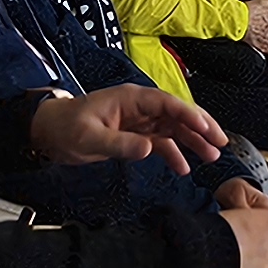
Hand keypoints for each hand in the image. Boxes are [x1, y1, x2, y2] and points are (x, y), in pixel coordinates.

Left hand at [30, 82, 228, 172]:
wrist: (46, 133)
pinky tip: (184, 168)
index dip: (189, 114)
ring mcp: (140, 122)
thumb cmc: (66, 128)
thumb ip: (120, 144)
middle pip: (178, 114)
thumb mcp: (90, 138)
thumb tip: (150, 149)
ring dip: (193, 141)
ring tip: (211, 156)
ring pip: (174, 129)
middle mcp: (141, 108)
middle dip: (201, 127)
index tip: (206, 128)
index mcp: (133, 99)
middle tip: (220, 142)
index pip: (168, 104)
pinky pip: (161, 143)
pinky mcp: (135, 136)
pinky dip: (174, 154)